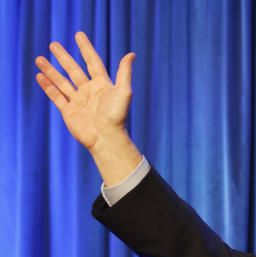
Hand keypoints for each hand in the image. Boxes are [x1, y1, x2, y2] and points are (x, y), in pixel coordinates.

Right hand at [35, 31, 141, 184]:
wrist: (106, 138)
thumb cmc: (117, 116)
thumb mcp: (123, 91)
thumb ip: (124, 73)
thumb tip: (131, 54)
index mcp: (103, 85)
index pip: (93, 62)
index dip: (86, 49)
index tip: (78, 35)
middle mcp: (90, 92)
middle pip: (74, 70)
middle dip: (64, 57)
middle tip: (53, 44)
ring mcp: (79, 101)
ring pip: (62, 82)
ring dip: (51, 70)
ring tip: (39, 59)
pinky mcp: (69, 112)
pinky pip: (56, 96)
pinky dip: (48, 86)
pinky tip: (40, 76)